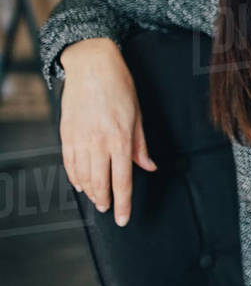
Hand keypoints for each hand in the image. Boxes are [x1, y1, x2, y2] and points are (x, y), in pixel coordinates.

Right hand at [59, 38, 156, 225]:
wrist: (92, 66)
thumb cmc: (120, 88)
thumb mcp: (138, 116)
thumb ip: (141, 146)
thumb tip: (149, 167)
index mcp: (120, 139)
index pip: (122, 181)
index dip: (123, 203)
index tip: (123, 219)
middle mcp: (98, 143)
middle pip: (100, 184)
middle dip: (104, 201)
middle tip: (108, 210)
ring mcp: (79, 140)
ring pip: (83, 177)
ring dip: (90, 192)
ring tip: (97, 199)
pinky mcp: (66, 135)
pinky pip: (69, 164)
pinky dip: (74, 177)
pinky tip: (81, 184)